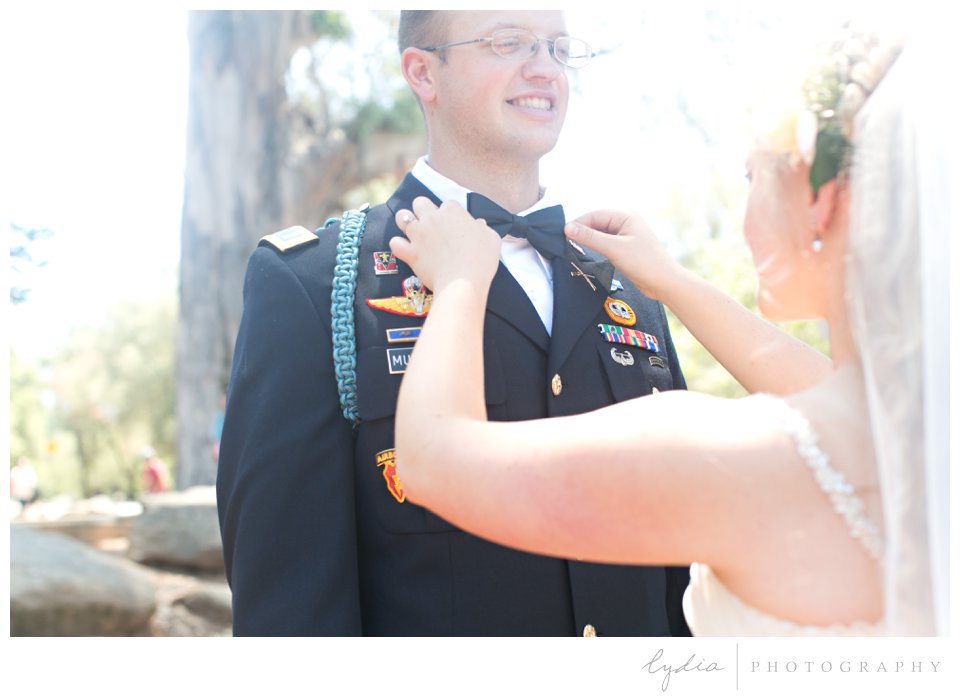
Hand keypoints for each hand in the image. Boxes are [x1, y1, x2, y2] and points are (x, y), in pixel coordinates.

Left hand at [391, 197, 500, 293]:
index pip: (448, 204)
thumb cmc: (482, 259)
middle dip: (423, 210)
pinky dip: (398, 245)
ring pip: (401, 217)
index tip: (454, 226)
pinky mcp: (410, 252)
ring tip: (413, 231)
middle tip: (430, 224)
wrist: (463, 281)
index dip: (451, 214)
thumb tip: (479, 224)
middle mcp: (432, 218)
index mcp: (453, 212)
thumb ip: (483, 228)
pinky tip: (405, 249)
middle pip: (420, 202)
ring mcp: (419, 234)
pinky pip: (395, 243)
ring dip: (405, 222)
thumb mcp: (491, 238)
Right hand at [565, 210, 681, 301]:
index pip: (595, 215)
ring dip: (588, 240)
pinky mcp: (625, 249)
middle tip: (565, 243)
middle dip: (582, 232)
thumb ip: (590, 237)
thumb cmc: (644, 263)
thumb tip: (567, 228)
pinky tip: (588, 254)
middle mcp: (626, 223)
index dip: (578, 224)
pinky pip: (605, 244)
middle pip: (597, 223)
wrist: (664, 283)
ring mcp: (626, 236)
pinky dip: (596, 248)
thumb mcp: (614, 249)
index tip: (562, 234)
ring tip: (573, 248)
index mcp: (626, 216)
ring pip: (600, 234)